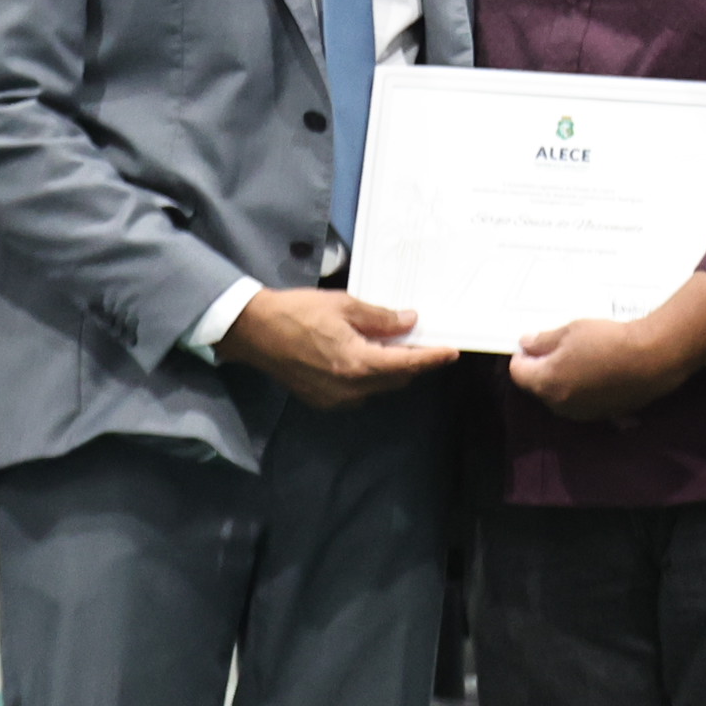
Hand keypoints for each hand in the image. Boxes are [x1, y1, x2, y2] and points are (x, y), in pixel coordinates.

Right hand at [219, 289, 454, 408]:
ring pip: (379, 387)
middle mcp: (350, 388)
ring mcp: (335, 398)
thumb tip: (409, 322)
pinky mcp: (322, 400)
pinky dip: (369, 376)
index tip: (451, 352)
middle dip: (412, 362)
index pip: (407, 364)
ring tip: (391, 345)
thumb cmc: (297, 312)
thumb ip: (379, 317)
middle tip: (420, 340)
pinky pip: (359, 392)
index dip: (432, 358)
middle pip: (396, 378)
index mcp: (357, 363)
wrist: (254, 331)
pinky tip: (364, 356)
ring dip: (391, 369)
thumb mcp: (344, 305)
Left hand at [508, 316, 692, 425]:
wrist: (652, 359)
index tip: (531, 342)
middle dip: (542, 369)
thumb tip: (525, 345)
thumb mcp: (571, 331)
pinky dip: (582, 388)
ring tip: (581, 358)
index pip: (518, 373)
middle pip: (538, 387)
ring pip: (560, 396)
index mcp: (546, 383)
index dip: (521, 356)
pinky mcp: (601, 415)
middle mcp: (559, 404)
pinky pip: (581, 401)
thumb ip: (543, 341)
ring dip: (562, 380)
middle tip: (558, 347)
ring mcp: (581, 413)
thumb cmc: (608, 340)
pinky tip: (598, 371)